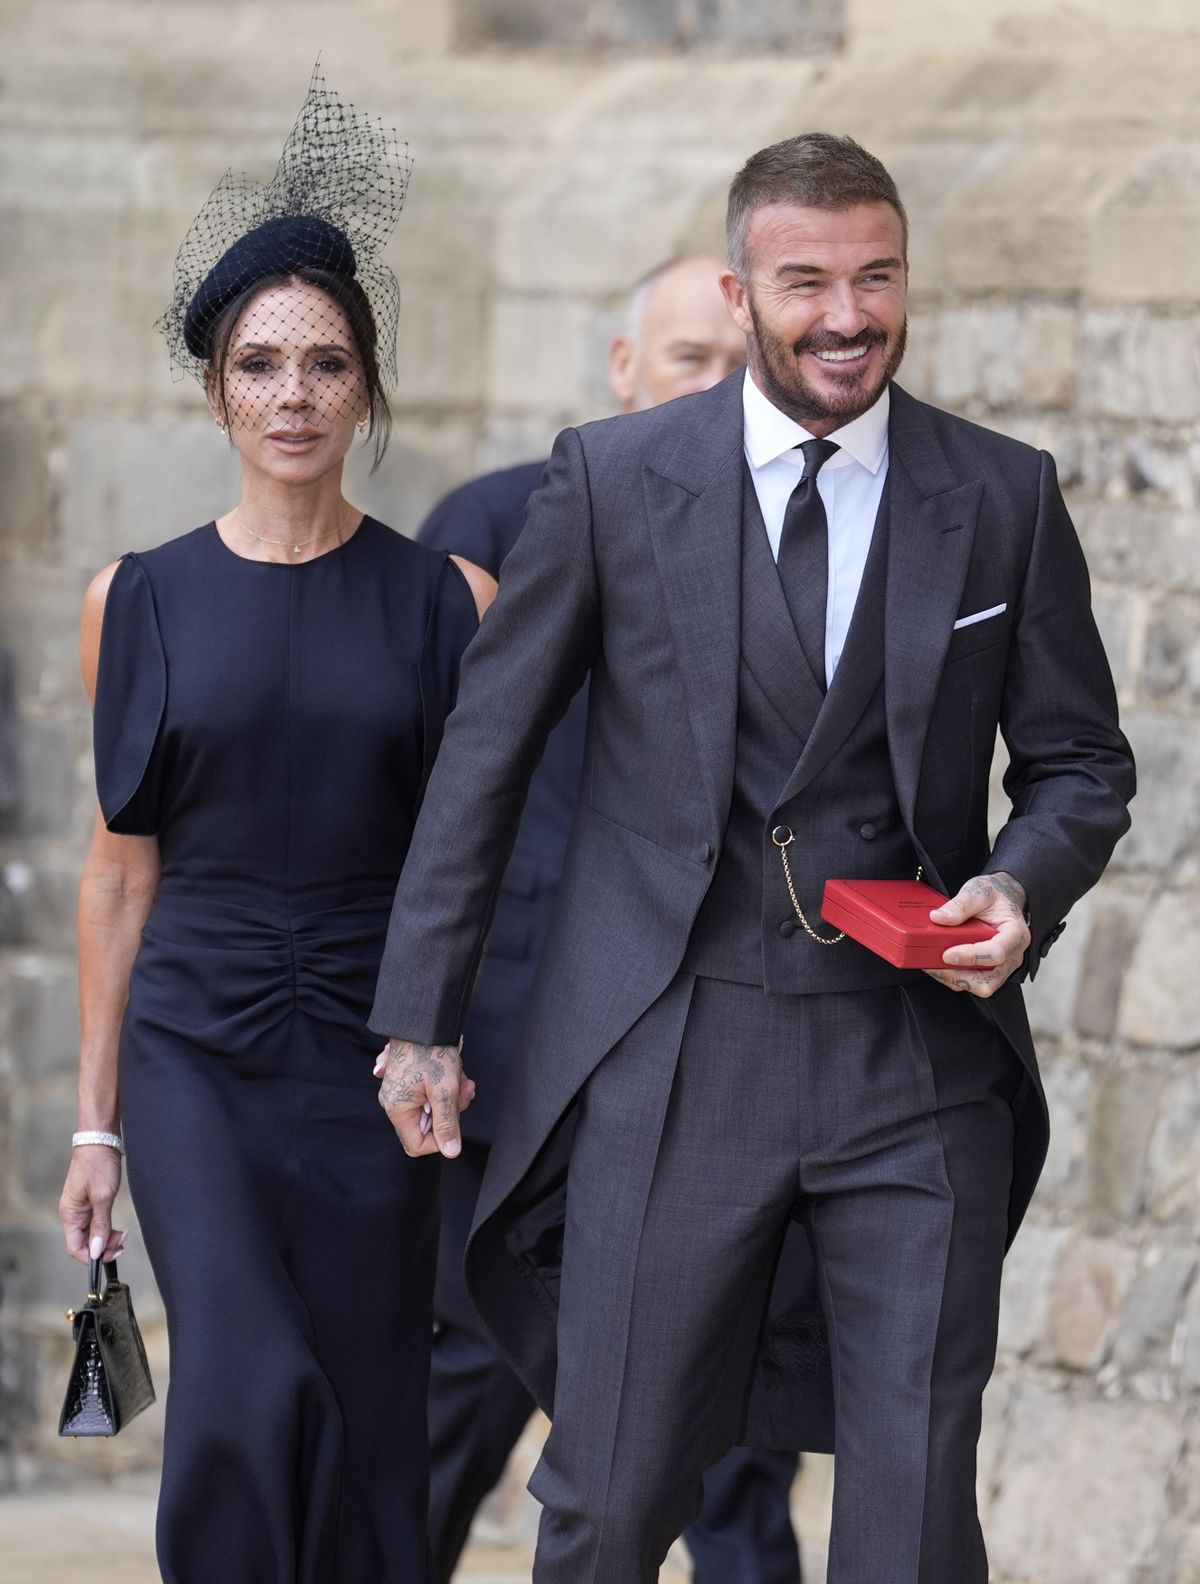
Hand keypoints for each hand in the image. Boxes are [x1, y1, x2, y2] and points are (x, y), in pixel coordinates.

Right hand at [59, 1146, 126, 1265]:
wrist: (100, 1140)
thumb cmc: (98, 1164)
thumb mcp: (102, 1196)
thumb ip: (100, 1225)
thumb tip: (96, 1251)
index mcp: (70, 1214)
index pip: (75, 1248)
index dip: (92, 1257)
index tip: (112, 1255)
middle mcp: (72, 1213)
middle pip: (83, 1243)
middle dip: (103, 1247)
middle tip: (123, 1244)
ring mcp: (80, 1208)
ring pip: (91, 1234)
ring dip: (106, 1238)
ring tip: (123, 1235)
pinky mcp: (88, 1201)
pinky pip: (94, 1222)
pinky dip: (106, 1228)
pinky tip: (117, 1228)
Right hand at [373, 1039, 474, 1158]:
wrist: (423, 1018)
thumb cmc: (431, 1050)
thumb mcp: (444, 1090)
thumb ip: (447, 1123)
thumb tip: (450, 1151)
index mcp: (397, 1108)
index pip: (417, 1145)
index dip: (440, 1139)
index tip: (456, 1120)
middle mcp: (394, 1102)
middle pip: (428, 1125)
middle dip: (451, 1110)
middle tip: (465, 1091)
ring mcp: (400, 1089)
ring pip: (432, 1107)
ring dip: (451, 1095)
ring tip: (460, 1076)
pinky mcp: (408, 1078)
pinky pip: (429, 1093)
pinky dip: (444, 1086)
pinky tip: (451, 1071)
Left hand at [925, 871, 1030, 998]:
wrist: (1004, 897)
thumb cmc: (996, 895)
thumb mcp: (979, 891)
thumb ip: (960, 905)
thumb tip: (938, 918)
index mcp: (1015, 934)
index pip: (996, 953)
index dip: (971, 957)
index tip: (947, 953)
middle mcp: (1012, 955)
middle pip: (989, 981)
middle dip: (959, 977)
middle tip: (935, 964)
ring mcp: (1002, 966)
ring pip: (980, 986)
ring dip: (953, 979)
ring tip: (932, 965)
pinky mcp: (990, 970)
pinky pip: (972, 982)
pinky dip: (953, 978)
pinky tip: (938, 965)